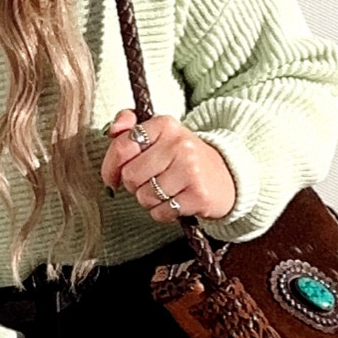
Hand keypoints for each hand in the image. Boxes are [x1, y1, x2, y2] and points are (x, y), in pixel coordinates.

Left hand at [100, 110, 236, 223]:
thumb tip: (114, 128)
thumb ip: (131, 127)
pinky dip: (163, 212)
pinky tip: (175, 202)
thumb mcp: (160, 134)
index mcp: (165, 125)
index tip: (112, 176)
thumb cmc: (183, 157)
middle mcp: (179, 144)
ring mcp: (190, 170)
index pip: (122, 147)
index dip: (110, 166)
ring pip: (144, 197)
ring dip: (149, 200)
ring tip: (165, 191)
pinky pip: (161, 213)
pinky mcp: (198, 195)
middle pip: (131, 176)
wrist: (226, 175)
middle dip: (134, 185)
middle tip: (149, 182)